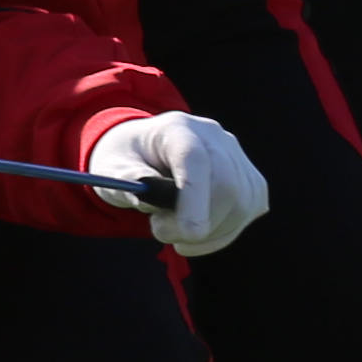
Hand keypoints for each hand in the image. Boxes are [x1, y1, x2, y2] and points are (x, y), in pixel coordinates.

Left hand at [87, 112, 269, 257]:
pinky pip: (248, 210)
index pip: (195, 158)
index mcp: (176, 128)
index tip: (189, 234)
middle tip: (162, 232)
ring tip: (175, 231)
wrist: (145, 153)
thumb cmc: (127, 162)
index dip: (195, 197)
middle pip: (226, 184)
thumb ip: (126, 180)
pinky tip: (199, 232)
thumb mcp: (112, 168)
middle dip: (198, 223)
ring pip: (242, 203)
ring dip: (209, 234)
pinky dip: (223, 233)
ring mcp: (236, 155)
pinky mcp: (250, 178)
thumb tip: (145, 196)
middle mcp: (213, 136)